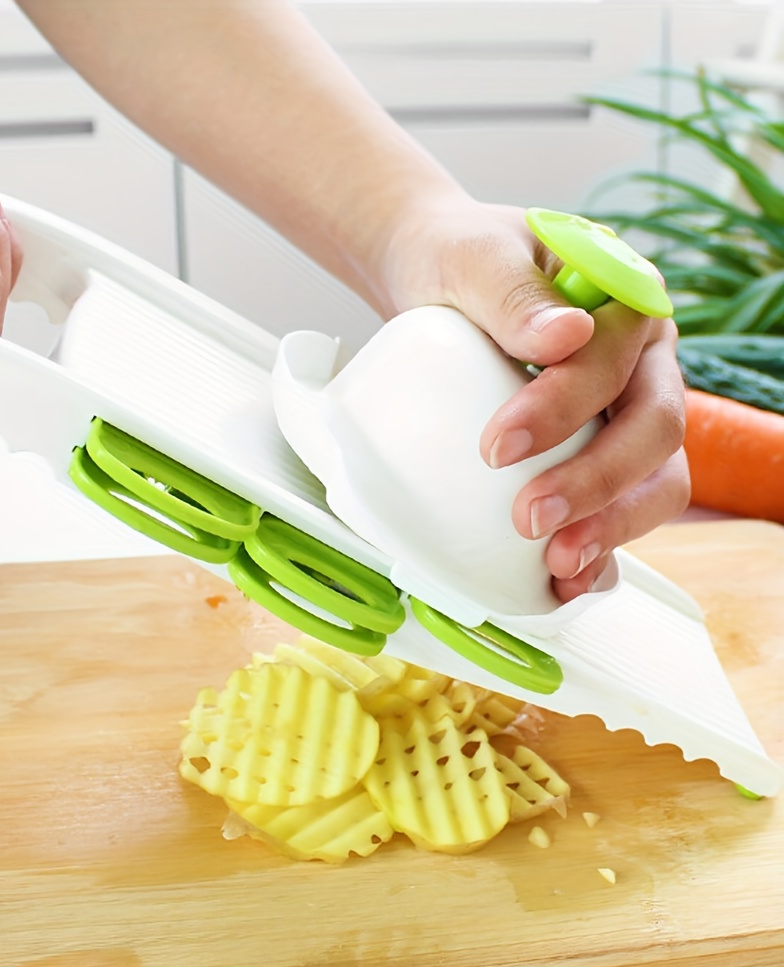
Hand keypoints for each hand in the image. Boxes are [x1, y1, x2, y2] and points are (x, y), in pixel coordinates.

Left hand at [374, 193, 689, 600]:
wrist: (436, 277)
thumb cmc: (458, 262)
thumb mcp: (473, 260)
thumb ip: (513, 293)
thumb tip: (566, 336)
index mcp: (626, 305)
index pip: (614, 363)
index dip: (564, 409)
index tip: (496, 446)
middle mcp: (642, 363)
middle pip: (654, 430)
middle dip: (597, 483)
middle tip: (529, 520)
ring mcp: (626, 413)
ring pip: (655, 478)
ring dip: (612, 527)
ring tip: (556, 564)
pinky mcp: (599, 454)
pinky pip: (621, 507)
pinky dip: (602, 548)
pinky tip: (565, 581)